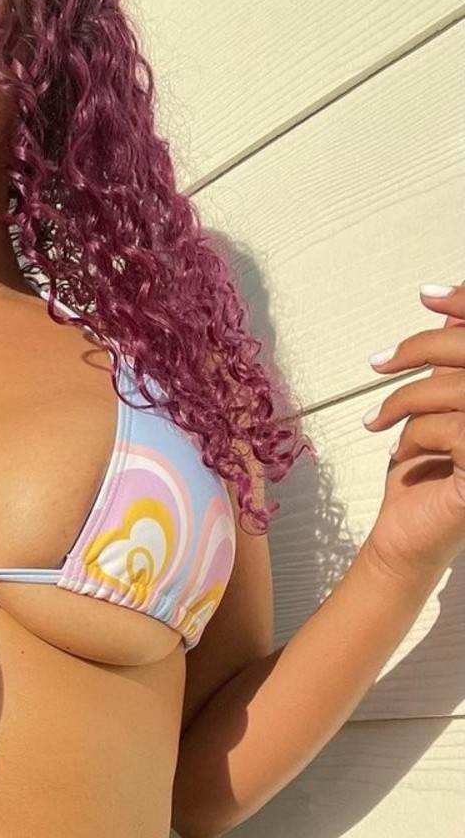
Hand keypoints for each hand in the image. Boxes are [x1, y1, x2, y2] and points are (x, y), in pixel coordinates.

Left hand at [361, 280, 464, 583]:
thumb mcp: (433, 406)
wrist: (406, 541)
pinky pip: (451, 429)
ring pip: (457, 389)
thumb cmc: (424, 477)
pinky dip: (416, 436)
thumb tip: (443, 305)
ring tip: (381, 421)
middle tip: (379, 364)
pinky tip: (404, 456)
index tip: (427, 295)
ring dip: (408, 401)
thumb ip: (450, 360)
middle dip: (422, 349)